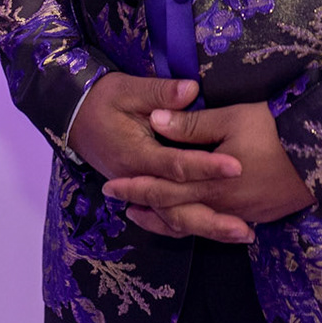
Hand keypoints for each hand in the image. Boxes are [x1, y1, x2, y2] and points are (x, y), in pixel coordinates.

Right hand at [67, 74, 256, 243]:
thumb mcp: (128, 89)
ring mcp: (141, 191)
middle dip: (213, 219)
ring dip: (208, 228)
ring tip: (242, 234)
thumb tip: (191, 90)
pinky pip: (169, 217)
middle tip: (245, 227)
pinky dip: (192, 226)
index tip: (237, 167)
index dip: (207, 167)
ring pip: (175, 219)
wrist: (76, 117)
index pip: (177, 166)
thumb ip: (161, 92)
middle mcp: (139, 180)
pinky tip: (218, 231)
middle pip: (178, 208)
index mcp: (136, 155)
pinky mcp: (144, 193)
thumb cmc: (103, 100)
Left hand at [102, 103, 314, 242]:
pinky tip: (195, 219)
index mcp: (209, 183)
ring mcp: (241, 214)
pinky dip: (198, 224)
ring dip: (168, 221)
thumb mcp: (232, 117)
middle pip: (175, 213)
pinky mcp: (259, 215)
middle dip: (145, 208)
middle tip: (120, 205)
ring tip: (148, 217)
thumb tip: (155, 120)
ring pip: (196, 224)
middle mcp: (221, 205)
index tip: (111, 187)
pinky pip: (218, 225)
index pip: (163, 188)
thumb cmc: (276, 130)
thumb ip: (192, 124)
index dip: (136, 187)